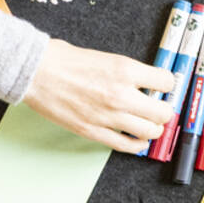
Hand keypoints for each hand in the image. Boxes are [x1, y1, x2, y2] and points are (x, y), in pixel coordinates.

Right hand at [23, 38, 175, 151]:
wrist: (36, 72)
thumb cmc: (64, 61)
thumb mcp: (106, 57)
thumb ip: (127, 72)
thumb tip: (143, 83)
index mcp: (126, 70)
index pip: (167, 82)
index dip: (166, 85)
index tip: (162, 89)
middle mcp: (122, 95)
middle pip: (163, 112)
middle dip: (164, 111)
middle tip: (159, 109)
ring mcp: (108, 116)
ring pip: (149, 132)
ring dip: (153, 129)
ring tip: (149, 125)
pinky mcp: (94, 132)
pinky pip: (126, 145)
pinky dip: (137, 145)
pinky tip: (137, 140)